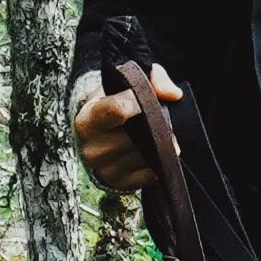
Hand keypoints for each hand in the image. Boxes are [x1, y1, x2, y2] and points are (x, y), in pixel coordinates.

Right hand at [75, 65, 178, 193]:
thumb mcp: (125, 81)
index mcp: (87, 119)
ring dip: (159, 144)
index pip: (118, 110)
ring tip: (157, 134)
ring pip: (146, 155)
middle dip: (155, 126)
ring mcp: (105, 169)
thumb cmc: (113, 101)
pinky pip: (151, 173)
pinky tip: (153, 150)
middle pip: (137, 136)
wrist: (97, 132)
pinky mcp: (120, 183)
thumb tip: (173, 95)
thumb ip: (152, 77)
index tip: (150, 99)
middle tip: (162, 119)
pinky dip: (158, 161)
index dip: (140, 102)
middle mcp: (92, 148)